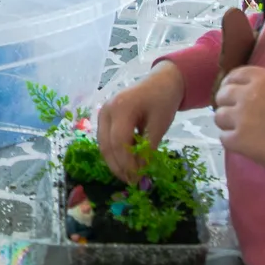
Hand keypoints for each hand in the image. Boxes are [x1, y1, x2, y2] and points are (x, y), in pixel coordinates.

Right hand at [97, 62, 184, 180]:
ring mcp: (102, 114)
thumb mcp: (159, 125)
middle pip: (107, 146)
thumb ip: (148, 148)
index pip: (119, 143)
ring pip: (103, 145)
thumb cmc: (162, 101)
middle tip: (132, 182)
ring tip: (129, 176)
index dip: (127, 164)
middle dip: (119, 167)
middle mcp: (106, 110)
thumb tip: (141, 172)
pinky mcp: (104, 118)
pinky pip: (105, 140)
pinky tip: (126, 163)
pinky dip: (114, 154)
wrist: (160, 82)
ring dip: (115, 163)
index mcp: (121, 108)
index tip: (138, 179)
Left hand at [213, 66, 264, 189]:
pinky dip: (232, 141)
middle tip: (237, 116)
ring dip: (227, 124)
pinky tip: (246, 144)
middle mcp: (250, 94)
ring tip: (242, 131)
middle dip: (227, 104)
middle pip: (222, 95)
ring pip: (218, 117)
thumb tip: (245, 91)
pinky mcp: (239, 140)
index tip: (234, 94)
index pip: (235, 74)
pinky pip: (223, 137)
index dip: (231, 85)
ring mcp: (242, 117)